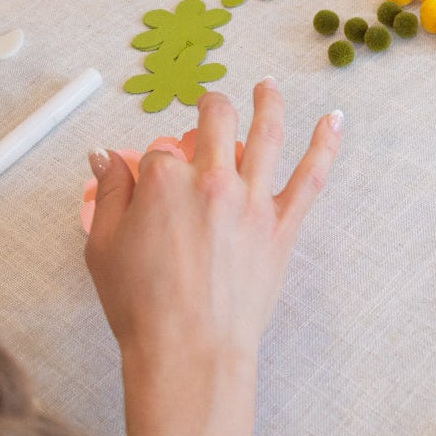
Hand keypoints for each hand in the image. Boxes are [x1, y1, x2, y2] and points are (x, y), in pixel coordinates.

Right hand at [85, 81, 342, 386]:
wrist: (189, 351)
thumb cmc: (142, 307)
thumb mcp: (102, 247)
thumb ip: (108, 193)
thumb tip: (104, 155)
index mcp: (164, 181)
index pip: (160, 152)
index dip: (153, 166)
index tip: (151, 181)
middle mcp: (212, 180)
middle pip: (215, 122)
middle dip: (209, 106)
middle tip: (208, 104)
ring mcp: (252, 201)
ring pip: (266, 134)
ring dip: (269, 102)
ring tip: (269, 85)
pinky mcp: (281, 226)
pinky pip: (310, 176)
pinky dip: (325, 144)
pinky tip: (334, 120)